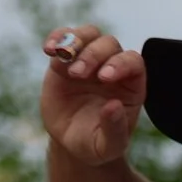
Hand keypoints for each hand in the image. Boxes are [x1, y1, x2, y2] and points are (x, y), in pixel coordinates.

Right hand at [41, 24, 146, 166]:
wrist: (72, 143)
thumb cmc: (96, 145)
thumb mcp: (107, 146)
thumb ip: (114, 129)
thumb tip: (114, 106)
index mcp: (131, 85)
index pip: (133, 62)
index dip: (120, 64)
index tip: (104, 77)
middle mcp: (112, 68)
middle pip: (109, 44)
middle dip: (93, 55)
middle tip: (77, 74)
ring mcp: (89, 60)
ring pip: (89, 34)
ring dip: (75, 41)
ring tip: (62, 57)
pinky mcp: (65, 60)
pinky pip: (64, 38)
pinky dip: (57, 38)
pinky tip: (49, 50)